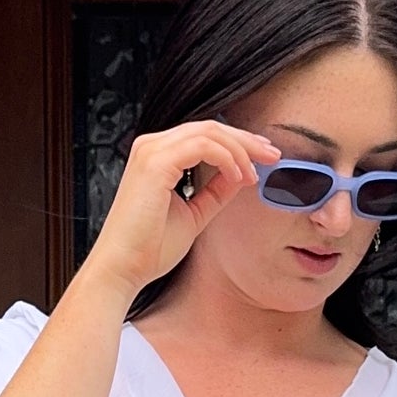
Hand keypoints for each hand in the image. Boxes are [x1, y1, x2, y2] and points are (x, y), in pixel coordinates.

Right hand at [82, 120, 279, 302]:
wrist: (123, 269)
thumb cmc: (150, 249)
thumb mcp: (194, 214)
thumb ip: (215, 192)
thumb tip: (241, 176)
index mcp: (158, 155)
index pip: (204, 135)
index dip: (238, 143)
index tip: (263, 158)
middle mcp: (152, 146)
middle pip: (210, 127)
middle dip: (246, 140)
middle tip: (273, 156)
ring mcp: (152, 150)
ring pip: (209, 132)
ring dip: (240, 151)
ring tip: (256, 175)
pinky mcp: (156, 162)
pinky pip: (203, 146)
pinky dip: (227, 159)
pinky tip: (238, 179)